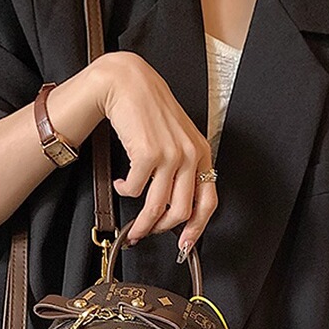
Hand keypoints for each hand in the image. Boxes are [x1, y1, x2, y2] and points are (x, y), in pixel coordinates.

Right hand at [91, 51, 217, 251]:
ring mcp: (171, 154)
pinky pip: (135, 189)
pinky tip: (120, 183)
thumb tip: (173, 208)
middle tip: (147, 233)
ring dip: (141, 223)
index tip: (185, 245)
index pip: (208, 201)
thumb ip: (180, 170)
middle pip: (182, 211)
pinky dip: (124, 191)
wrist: (129, 83)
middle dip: (161, 229)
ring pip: (158, 207)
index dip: (196, 229)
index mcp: (201, 153)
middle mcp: (190, 155)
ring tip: (132, 227)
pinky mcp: (148, 153)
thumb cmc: (150, 111)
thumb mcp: (177, 139)